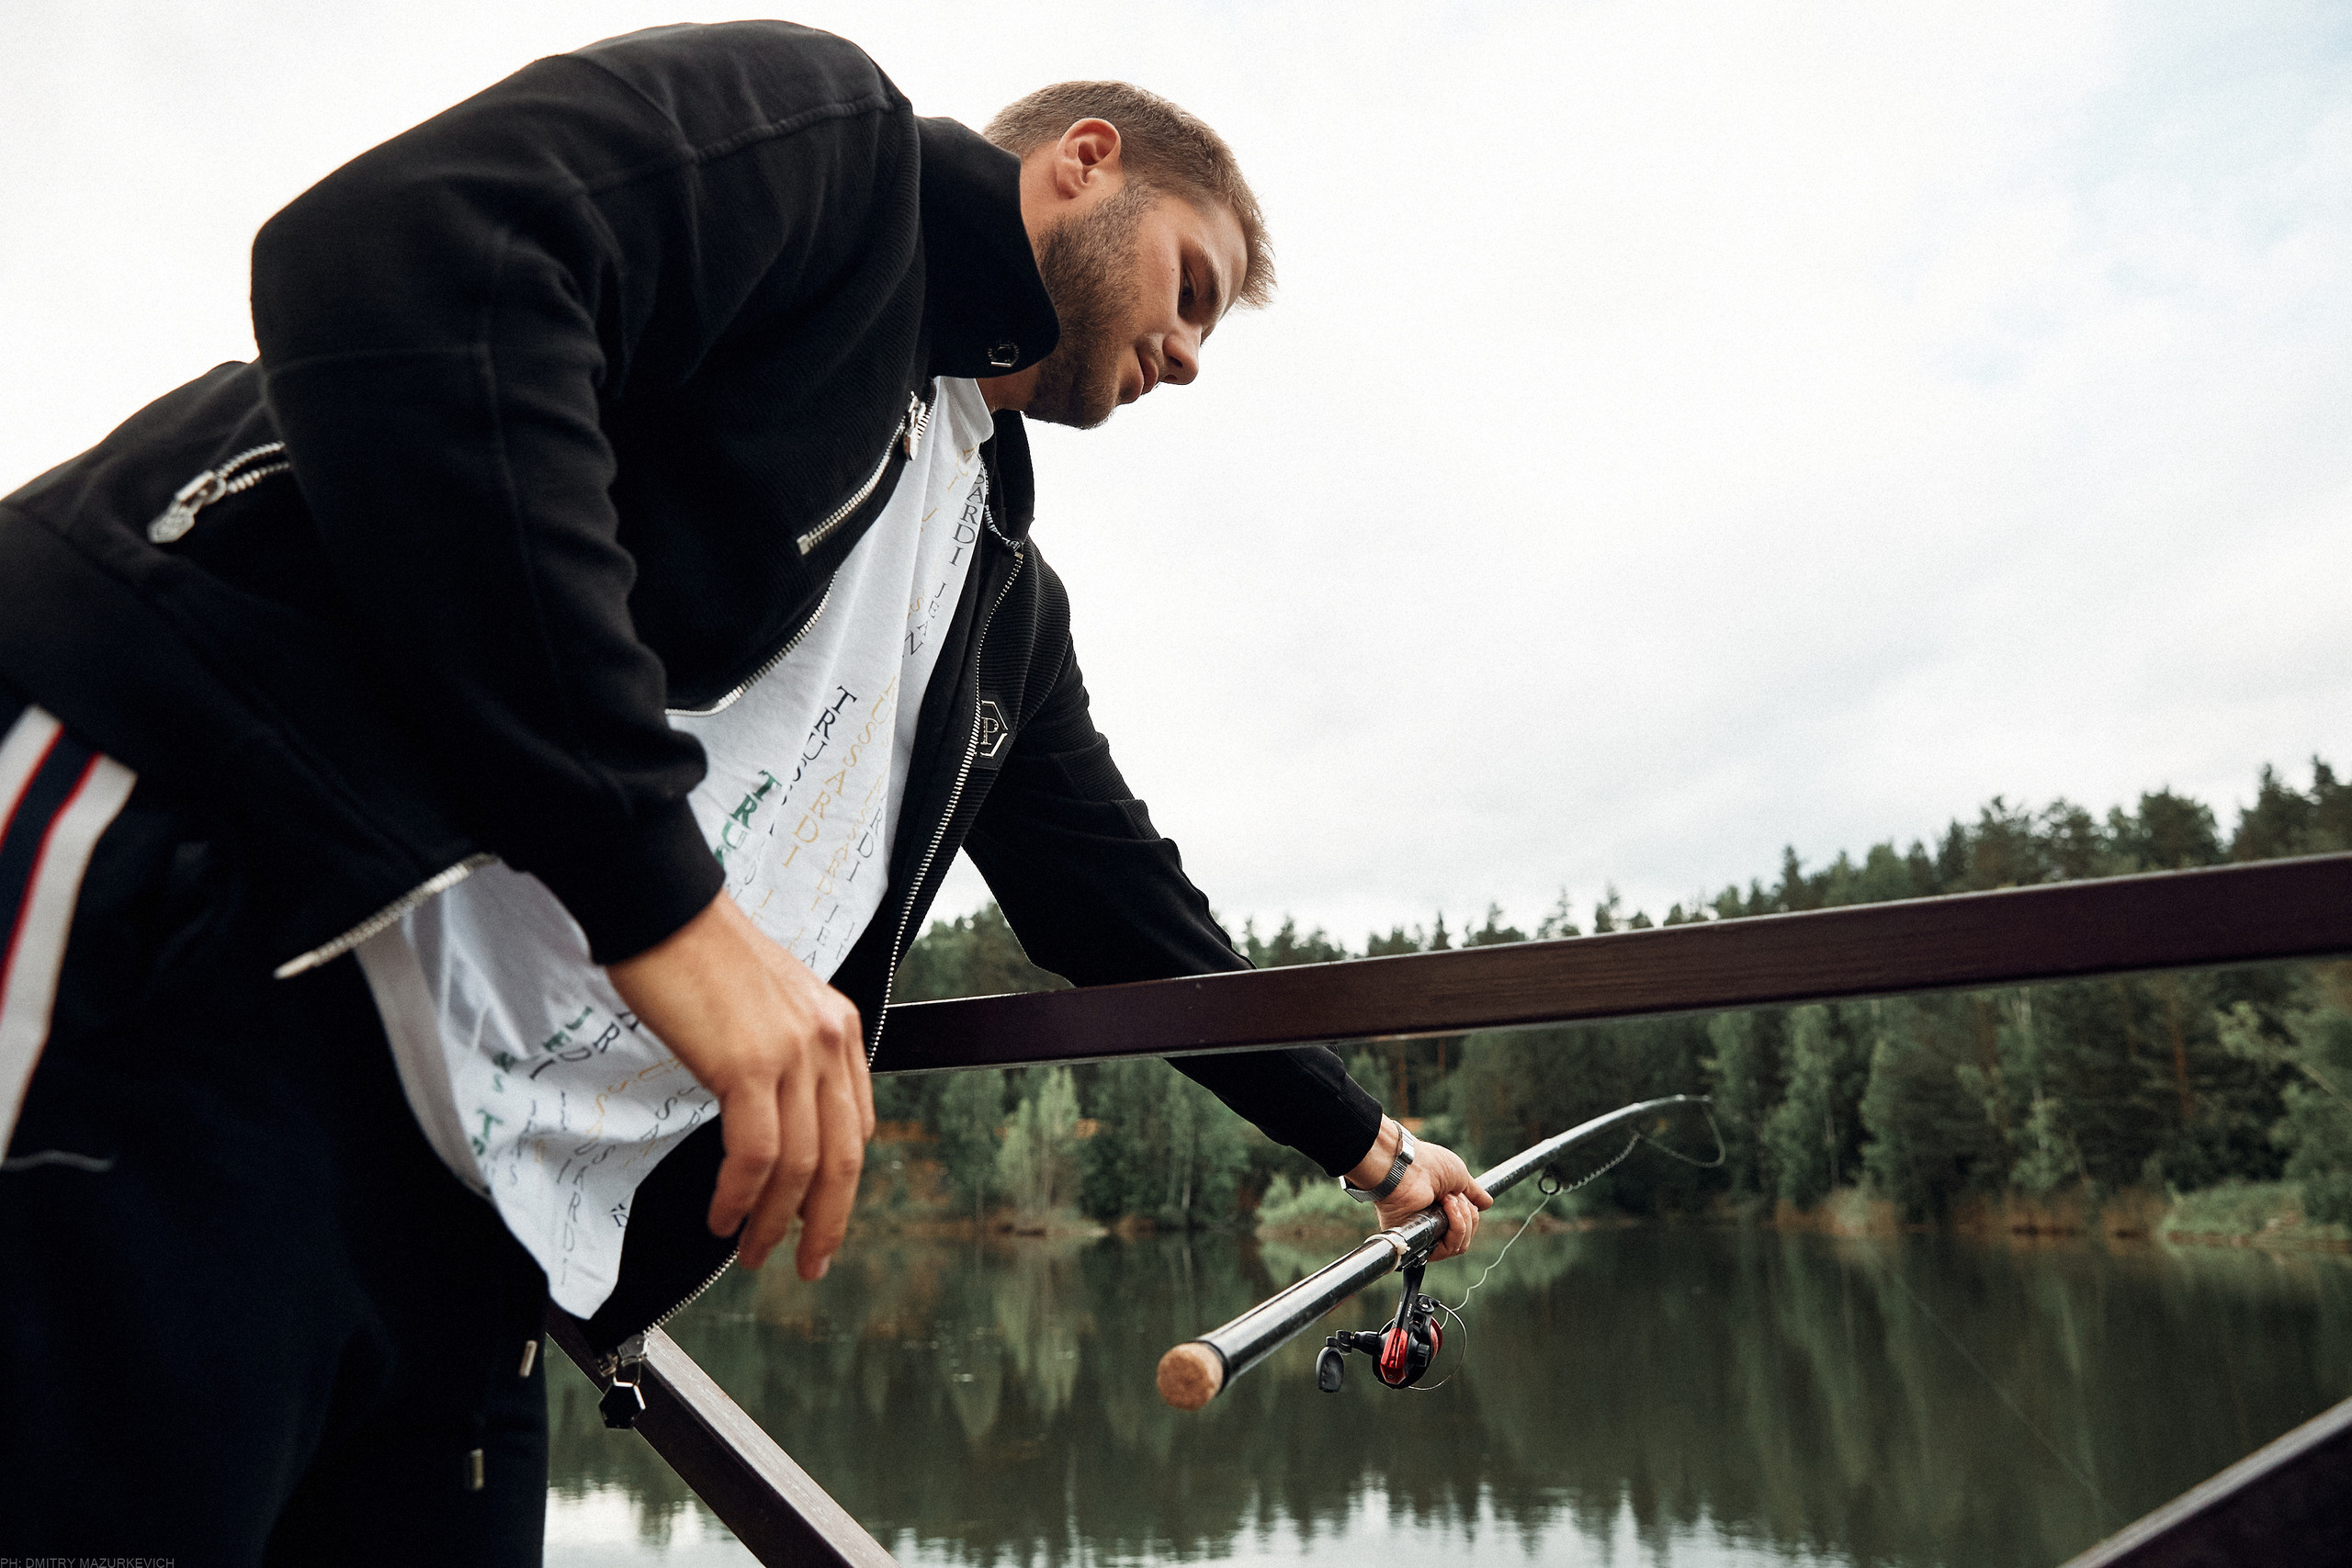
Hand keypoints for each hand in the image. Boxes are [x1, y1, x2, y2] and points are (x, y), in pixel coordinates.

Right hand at [607, 892, 873, 1278]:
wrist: (661, 907)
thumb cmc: (696, 951)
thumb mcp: (765, 1001)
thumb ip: (783, 1052)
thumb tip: (773, 1112)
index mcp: (836, 1025)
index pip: (855, 1124)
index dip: (841, 1184)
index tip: (823, 1219)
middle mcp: (826, 1039)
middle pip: (841, 1157)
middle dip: (827, 1222)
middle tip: (808, 1263)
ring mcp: (792, 1053)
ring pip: (800, 1165)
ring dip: (775, 1221)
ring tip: (751, 1252)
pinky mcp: (749, 1064)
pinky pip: (755, 1154)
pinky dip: (740, 1196)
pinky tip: (723, 1216)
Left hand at [1347, 1119, 1492, 1261]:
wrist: (1409, 1167)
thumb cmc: (1429, 1165)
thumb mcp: (1459, 1176)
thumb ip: (1473, 1193)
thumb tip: (1487, 1203)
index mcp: (1440, 1207)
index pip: (1465, 1225)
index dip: (1470, 1213)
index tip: (1464, 1196)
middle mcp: (1433, 1222)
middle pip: (1466, 1237)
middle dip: (1469, 1215)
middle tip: (1456, 1197)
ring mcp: (1426, 1233)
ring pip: (1460, 1245)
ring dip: (1463, 1220)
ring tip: (1449, 1200)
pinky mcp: (1420, 1242)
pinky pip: (1449, 1248)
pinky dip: (1456, 1227)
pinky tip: (1447, 1207)